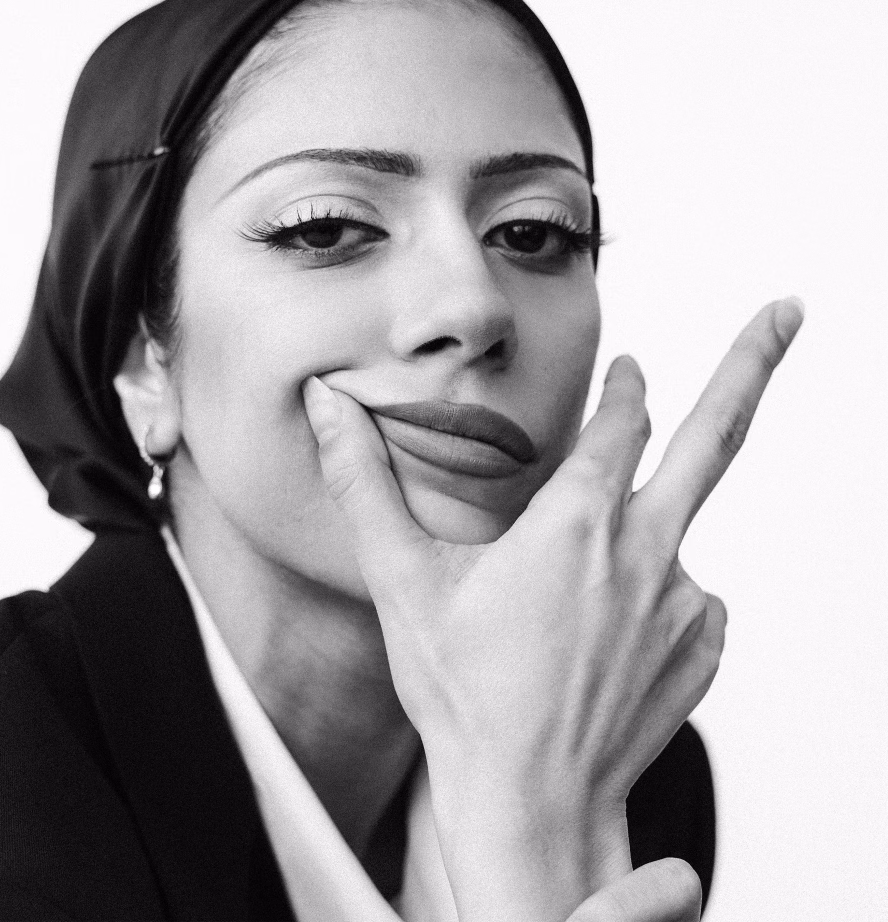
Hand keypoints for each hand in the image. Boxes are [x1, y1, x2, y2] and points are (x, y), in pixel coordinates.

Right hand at [303, 298, 802, 920]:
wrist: (533, 805)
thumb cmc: (465, 695)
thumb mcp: (403, 581)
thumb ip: (362, 481)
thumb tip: (327, 403)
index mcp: (576, 523)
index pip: (623, 421)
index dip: (626, 386)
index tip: (630, 365)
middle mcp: (646, 552)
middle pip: (714, 437)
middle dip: (751, 363)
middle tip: (788, 309)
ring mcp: (683, 601)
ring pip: (671, 535)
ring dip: (636, 540)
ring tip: (568, 614)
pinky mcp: (702, 644)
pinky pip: (686, 593)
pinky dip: (653, 593)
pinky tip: (601, 639)